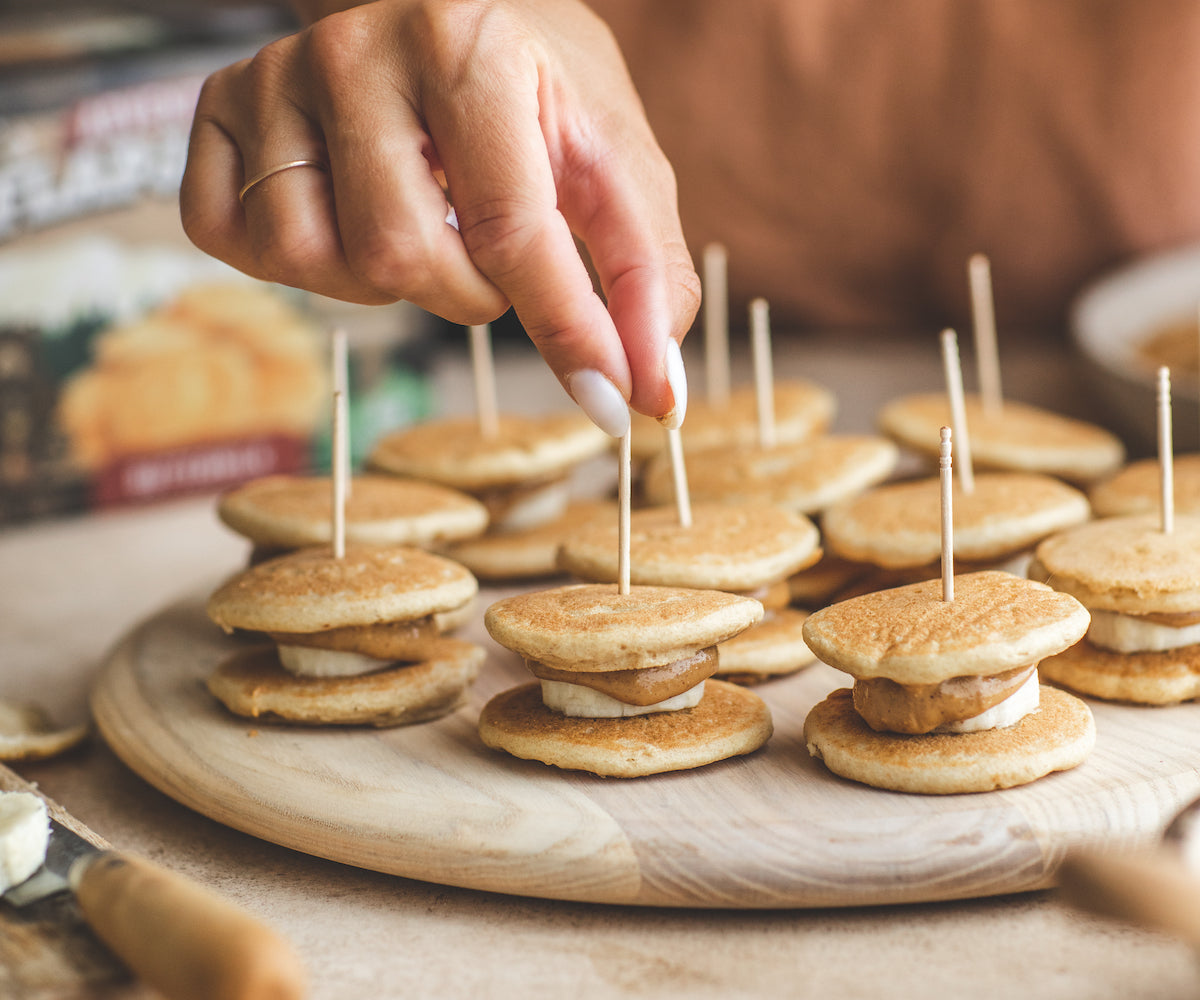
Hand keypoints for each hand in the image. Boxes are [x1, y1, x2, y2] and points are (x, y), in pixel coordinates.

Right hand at [180, 0, 698, 431]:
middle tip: (491, 252)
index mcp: (467, 44)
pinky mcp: (216, 112)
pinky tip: (348, 219)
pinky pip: (234, 238)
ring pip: (313, 260)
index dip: (567, 332)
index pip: (511, 226)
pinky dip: (304, 264)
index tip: (613, 404)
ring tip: (423, 225)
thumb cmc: (537, 93)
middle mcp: (353, 49)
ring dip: (387, 283)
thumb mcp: (613, 161)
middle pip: (400, 258)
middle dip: (468, 293)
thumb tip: (655, 392)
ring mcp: (273, 78)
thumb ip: (644, 271)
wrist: (449, 10)